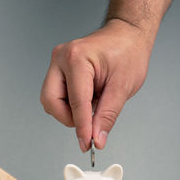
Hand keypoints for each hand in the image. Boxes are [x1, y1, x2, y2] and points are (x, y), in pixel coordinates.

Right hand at [40, 19, 153, 151]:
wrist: (127, 36)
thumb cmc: (128, 52)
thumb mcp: (123, 87)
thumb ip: (107, 115)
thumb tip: (96, 139)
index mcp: (76, 58)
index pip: (76, 101)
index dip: (82, 126)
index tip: (87, 144)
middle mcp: (60, 58)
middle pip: (51, 101)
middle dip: (69, 117)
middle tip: (89, 123)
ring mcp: (57, 63)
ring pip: (51, 100)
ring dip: (70, 111)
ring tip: (94, 102)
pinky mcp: (58, 70)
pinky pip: (56, 95)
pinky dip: (70, 104)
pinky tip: (88, 97)